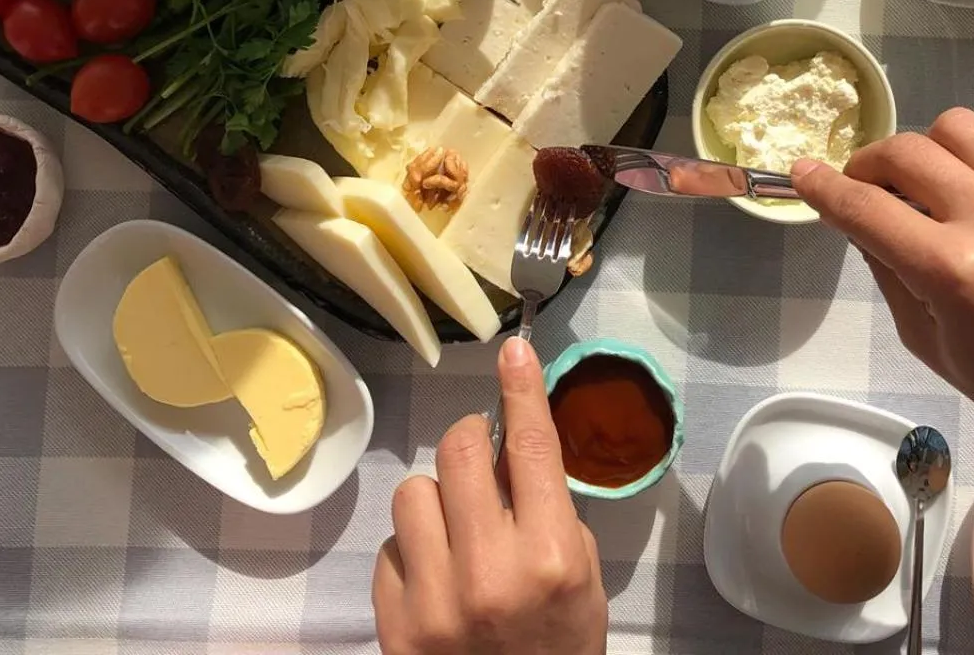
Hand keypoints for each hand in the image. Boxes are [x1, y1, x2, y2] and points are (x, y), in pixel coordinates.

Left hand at [373, 338, 606, 654]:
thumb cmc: (560, 647)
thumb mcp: (583, 580)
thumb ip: (549, 512)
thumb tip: (509, 450)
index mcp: (550, 556)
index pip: (531, 449)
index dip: (522, 390)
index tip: (515, 349)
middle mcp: (491, 571)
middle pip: (459, 452)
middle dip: (472, 442)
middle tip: (483, 457)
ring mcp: (435, 599)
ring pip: (414, 493)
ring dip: (438, 500)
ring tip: (458, 531)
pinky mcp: (394, 623)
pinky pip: (390, 548)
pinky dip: (414, 552)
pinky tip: (436, 578)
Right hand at [796, 99, 973, 616]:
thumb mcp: (927, 342)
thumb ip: (888, 271)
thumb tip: (862, 217)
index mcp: (950, 271)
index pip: (865, 208)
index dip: (822, 188)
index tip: (802, 173)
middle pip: (904, 154)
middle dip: (870, 168)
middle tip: (870, 191)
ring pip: (957, 125)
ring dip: (928, 148)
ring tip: (933, 180)